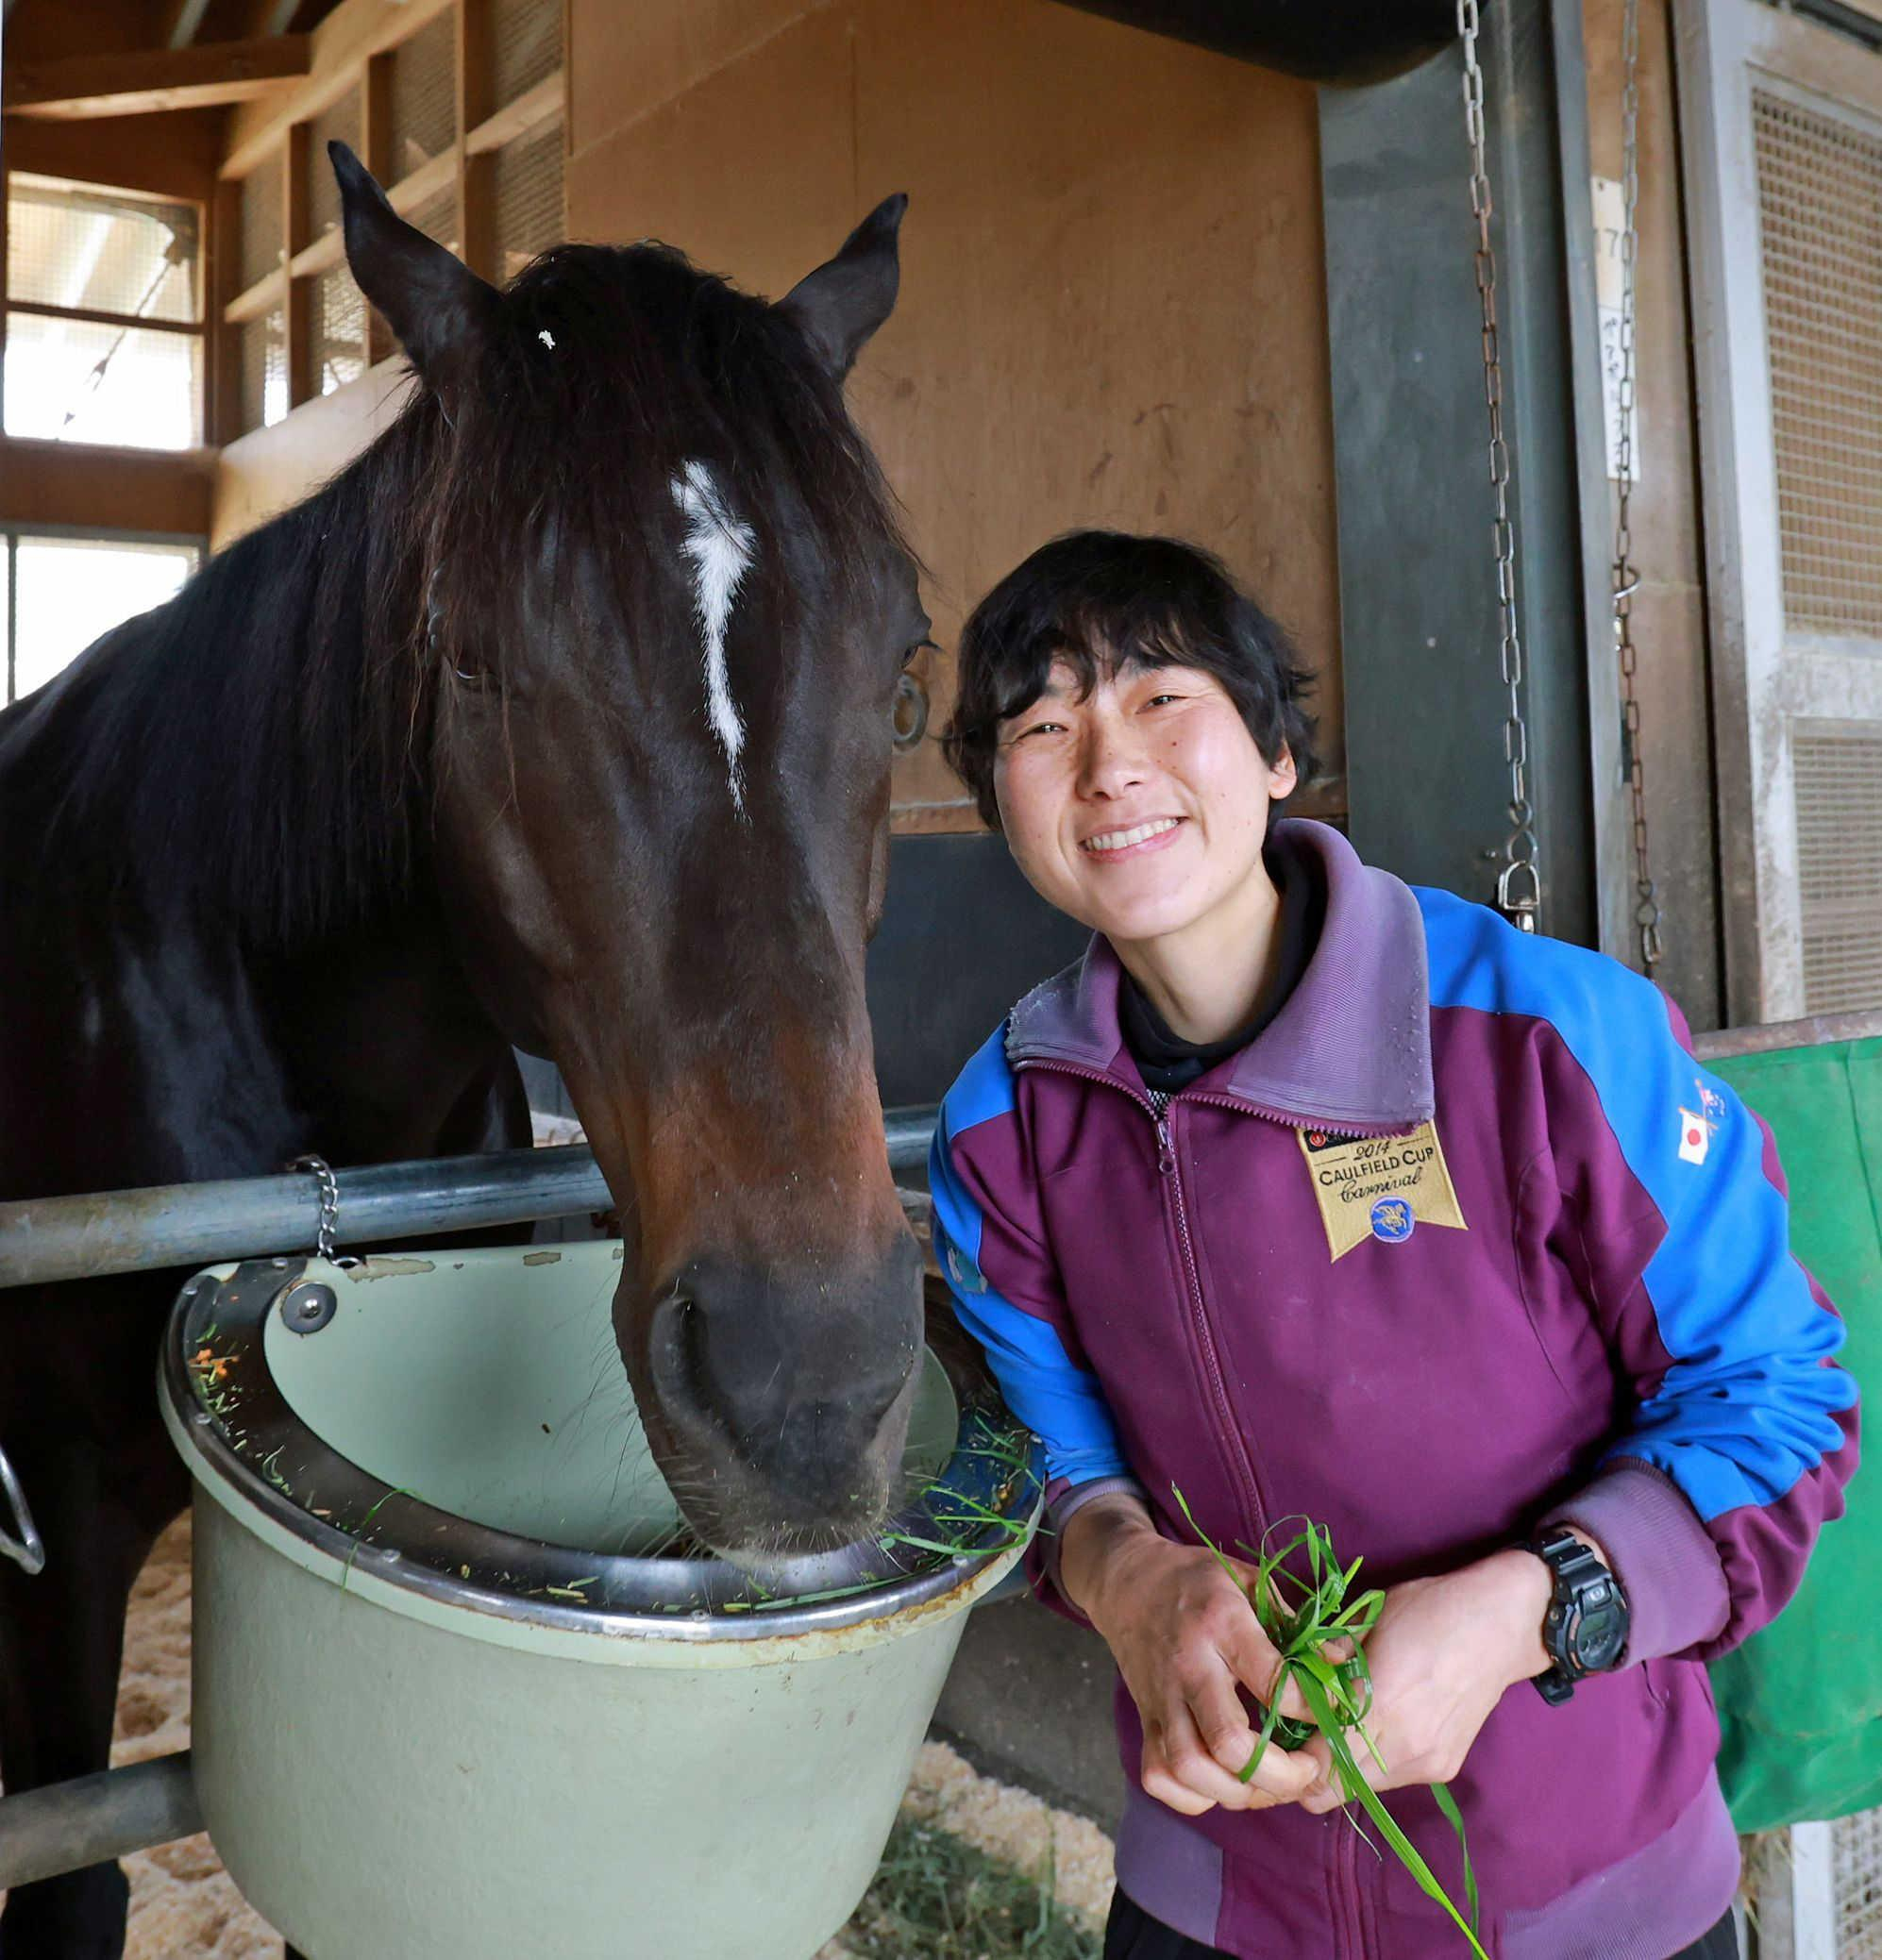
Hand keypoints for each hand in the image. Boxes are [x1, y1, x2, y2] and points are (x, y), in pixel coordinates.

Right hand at [1060, 1494, 1321, 1817]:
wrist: (1127, 1580)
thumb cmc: (1197, 1580)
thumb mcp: (1247, 1580)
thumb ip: (1292, 1622)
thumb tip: (1340, 1663)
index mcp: (1222, 1624)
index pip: (1272, 1681)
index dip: (1312, 1709)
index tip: (1336, 1713)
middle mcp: (1189, 1666)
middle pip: (1229, 1743)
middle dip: (1279, 1775)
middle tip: (1306, 1771)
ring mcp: (1161, 1698)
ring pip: (1191, 1769)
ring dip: (1237, 1792)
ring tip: (1268, 1784)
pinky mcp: (1144, 1719)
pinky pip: (1161, 1776)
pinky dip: (1193, 1796)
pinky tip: (1222, 1783)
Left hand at [1299, 1547, 1552, 1813]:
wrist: (1499, 1624)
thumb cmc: (1427, 1609)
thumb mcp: (1365, 1624)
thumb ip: (1327, 1663)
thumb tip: (1292, 1685)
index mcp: (1378, 1707)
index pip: (1316, 1768)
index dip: (1288, 1756)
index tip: (1277, 1730)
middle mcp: (1404, 1748)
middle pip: (1333, 1791)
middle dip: (1308, 1767)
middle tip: (1299, 1729)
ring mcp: (1427, 1764)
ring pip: (1362, 1788)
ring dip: (1341, 1765)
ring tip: (1337, 1722)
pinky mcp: (1444, 1768)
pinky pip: (1392, 1778)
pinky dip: (1373, 1760)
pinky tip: (1376, 1724)